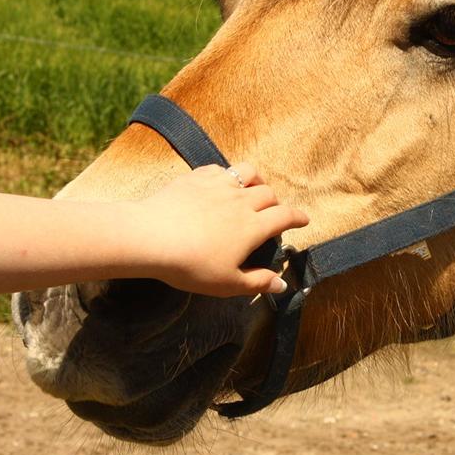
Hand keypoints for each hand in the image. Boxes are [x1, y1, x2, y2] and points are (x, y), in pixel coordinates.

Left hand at [133, 162, 308, 296]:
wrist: (151, 237)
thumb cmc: (191, 265)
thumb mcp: (227, 283)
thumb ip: (257, 282)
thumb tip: (282, 285)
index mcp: (252, 227)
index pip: (285, 216)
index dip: (298, 217)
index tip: (303, 219)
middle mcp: (241, 201)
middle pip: (268, 194)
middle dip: (275, 203)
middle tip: (271, 214)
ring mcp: (219, 185)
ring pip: (248, 173)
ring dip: (256, 180)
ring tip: (253, 190)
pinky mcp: (196, 177)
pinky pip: (220, 169)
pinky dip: (228, 175)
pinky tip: (221, 185)